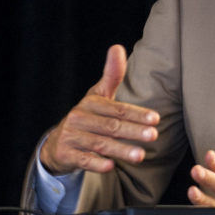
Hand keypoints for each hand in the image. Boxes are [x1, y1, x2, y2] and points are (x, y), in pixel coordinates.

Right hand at [39, 44, 159, 174]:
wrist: (58, 142)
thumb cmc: (87, 117)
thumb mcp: (98, 96)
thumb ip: (112, 75)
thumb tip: (117, 47)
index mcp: (91, 103)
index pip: (117, 109)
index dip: (137, 113)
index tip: (156, 119)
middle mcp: (79, 119)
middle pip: (111, 126)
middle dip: (133, 131)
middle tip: (154, 136)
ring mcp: (71, 137)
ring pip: (100, 144)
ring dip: (121, 150)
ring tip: (140, 155)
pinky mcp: (66, 154)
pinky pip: (83, 160)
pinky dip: (96, 163)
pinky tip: (111, 166)